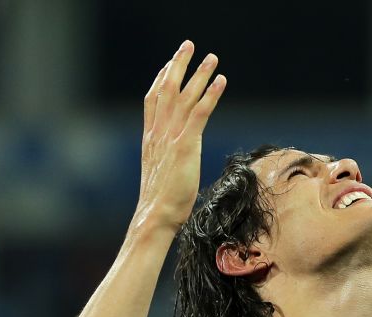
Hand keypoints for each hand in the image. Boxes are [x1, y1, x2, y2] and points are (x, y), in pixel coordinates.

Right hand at [134, 40, 226, 233]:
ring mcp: (170, 138)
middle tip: (189, 45)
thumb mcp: (163, 176)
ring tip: (212, 58)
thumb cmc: (162, 204)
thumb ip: (169, 163)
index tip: (169, 64)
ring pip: (184, 97)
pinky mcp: (185, 146)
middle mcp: (158, 134)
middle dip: (178, 65)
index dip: (161, 79)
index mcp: (151, 140)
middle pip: (166, 90)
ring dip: (199, 74)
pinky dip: (210, 95)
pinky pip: (199, 113)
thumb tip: (177, 165)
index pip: (153, 101)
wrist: (156, 216)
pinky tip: (221, 81)